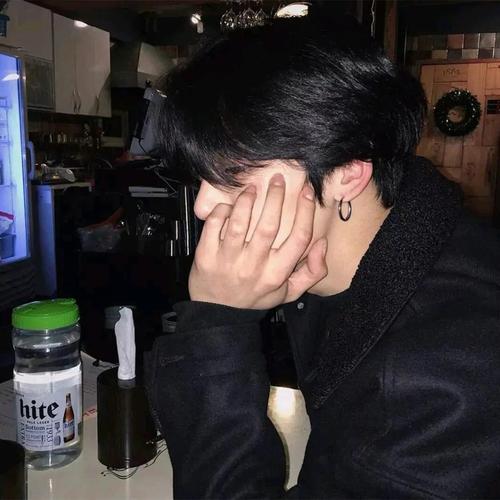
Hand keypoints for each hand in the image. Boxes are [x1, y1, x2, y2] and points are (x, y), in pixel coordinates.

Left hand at [188, 174, 327, 309]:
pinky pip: (214, 225)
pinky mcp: (206, 256)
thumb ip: (311, 272)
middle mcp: (254, 266)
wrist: (218, 313)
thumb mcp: (289, 293)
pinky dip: (222, 211)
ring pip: (240, 222)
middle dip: (276, 196)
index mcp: (277, 274)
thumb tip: (322, 244)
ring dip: (248, 200)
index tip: (307, 192)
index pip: (299, 238)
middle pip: (270, 225)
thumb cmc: (255, 298)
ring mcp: (228, 261)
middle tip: (278, 179)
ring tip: (253, 188)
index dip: (306, 211)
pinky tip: (229, 207)